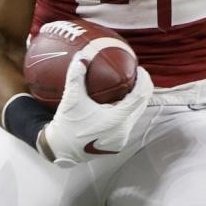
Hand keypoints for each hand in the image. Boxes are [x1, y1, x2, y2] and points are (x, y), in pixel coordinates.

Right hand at [39, 49, 152, 167]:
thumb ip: (76, 76)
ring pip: (136, 114)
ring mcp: (121, 139)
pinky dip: (129, 110)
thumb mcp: (71, 99)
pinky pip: (129, 123)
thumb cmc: (67, 124)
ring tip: (130, 85)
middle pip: (142, 105)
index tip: (139, 68)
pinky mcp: (118, 144)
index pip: (139, 97)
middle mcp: (123, 131)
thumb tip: (81, 56)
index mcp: (116, 120)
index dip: (144, 81)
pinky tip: (121, 101)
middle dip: (142, 88)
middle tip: (136, 73)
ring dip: (136, 100)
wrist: (62, 150)